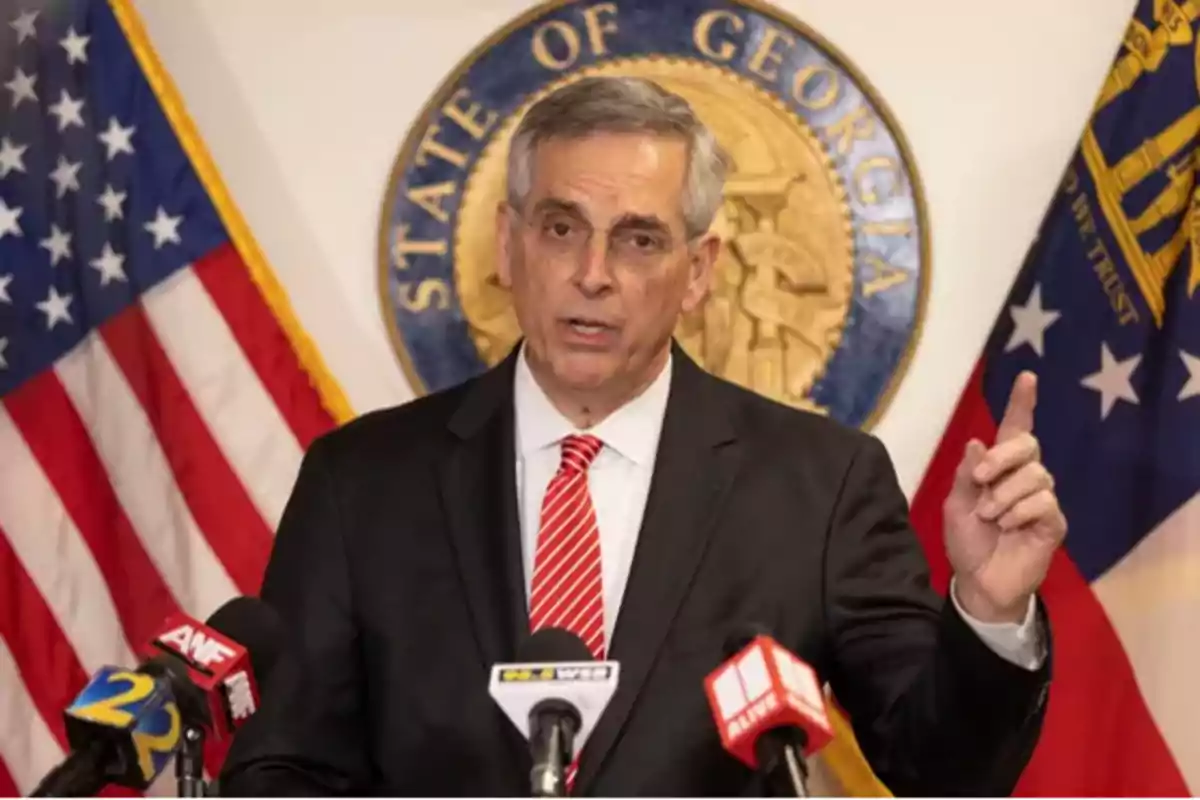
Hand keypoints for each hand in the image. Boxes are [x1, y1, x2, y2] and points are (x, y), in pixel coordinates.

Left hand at [943, 371, 1066, 622]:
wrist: (979, 581)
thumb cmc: (967, 541)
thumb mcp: (956, 505)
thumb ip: (966, 475)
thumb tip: (977, 442)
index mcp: (999, 469)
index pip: (1015, 429)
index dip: (1022, 404)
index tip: (1027, 377)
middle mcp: (1025, 478)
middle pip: (1028, 444)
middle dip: (1002, 457)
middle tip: (980, 480)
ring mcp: (1042, 499)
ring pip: (1035, 475)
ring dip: (1004, 495)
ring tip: (990, 516)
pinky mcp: (1054, 522)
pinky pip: (1044, 503)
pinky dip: (1019, 512)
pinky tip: (1008, 527)